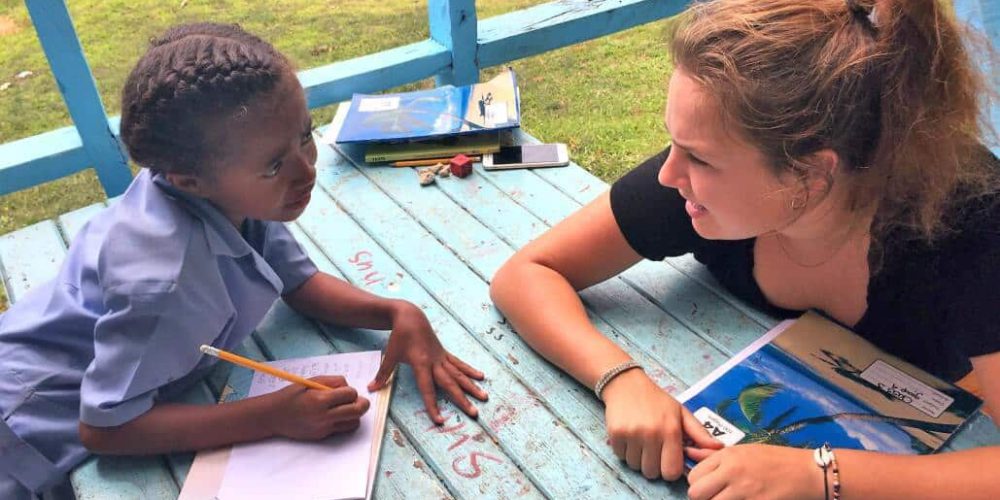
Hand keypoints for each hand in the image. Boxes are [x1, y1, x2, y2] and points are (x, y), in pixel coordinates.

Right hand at [265, 375, 370, 439]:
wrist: (274, 416)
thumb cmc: (292, 395)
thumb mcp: (311, 381)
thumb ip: (332, 381)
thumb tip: (348, 386)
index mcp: (320, 399)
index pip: (350, 394)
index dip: (352, 391)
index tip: (346, 391)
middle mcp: (324, 415)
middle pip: (357, 411)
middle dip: (362, 404)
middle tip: (360, 401)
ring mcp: (324, 428)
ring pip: (353, 423)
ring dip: (355, 415)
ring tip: (347, 408)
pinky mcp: (322, 436)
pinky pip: (342, 429)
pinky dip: (344, 422)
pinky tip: (336, 416)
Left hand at [368, 301, 487, 424]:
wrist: (410, 316)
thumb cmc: (399, 336)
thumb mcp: (390, 355)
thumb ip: (383, 374)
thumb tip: (371, 389)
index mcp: (421, 363)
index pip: (428, 389)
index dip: (433, 405)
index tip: (440, 420)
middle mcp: (435, 362)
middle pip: (450, 384)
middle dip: (462, 399)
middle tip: (474, 413)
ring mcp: (442, 357)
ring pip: (459, 374)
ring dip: (472, 386)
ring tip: (484, 397)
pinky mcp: (444, 353)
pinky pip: (459, 364)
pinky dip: (470, 371)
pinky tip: (481, 377)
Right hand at [602, 369, 721, 479]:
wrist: (626, 384)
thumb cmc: (657, 400)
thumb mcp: (681, 413)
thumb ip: (699, 433)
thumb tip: (720, 448)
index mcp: (671, 430)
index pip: (671, 471)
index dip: (670, 469)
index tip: (667, 460)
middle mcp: (651, 433)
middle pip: (652, 472)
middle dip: (653, 465)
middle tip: (653, 450)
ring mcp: (632, 434)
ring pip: (635, 466)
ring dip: (638, 459)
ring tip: (641, 442)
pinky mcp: (615, 433)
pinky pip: (621, 457)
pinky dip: (625, 451)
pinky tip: (629, 437)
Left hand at [686, 444, 823, 499]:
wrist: (807, 472)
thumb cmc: (775, 460)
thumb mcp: (744, 451)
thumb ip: (713, 456)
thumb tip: (688, 453)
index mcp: (728, 456)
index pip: (694, 475)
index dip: (698, 484)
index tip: (709, 487)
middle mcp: (732, 472)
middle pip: (696, 493)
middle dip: (702, 498)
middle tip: (715, 497)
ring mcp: (744, 491)